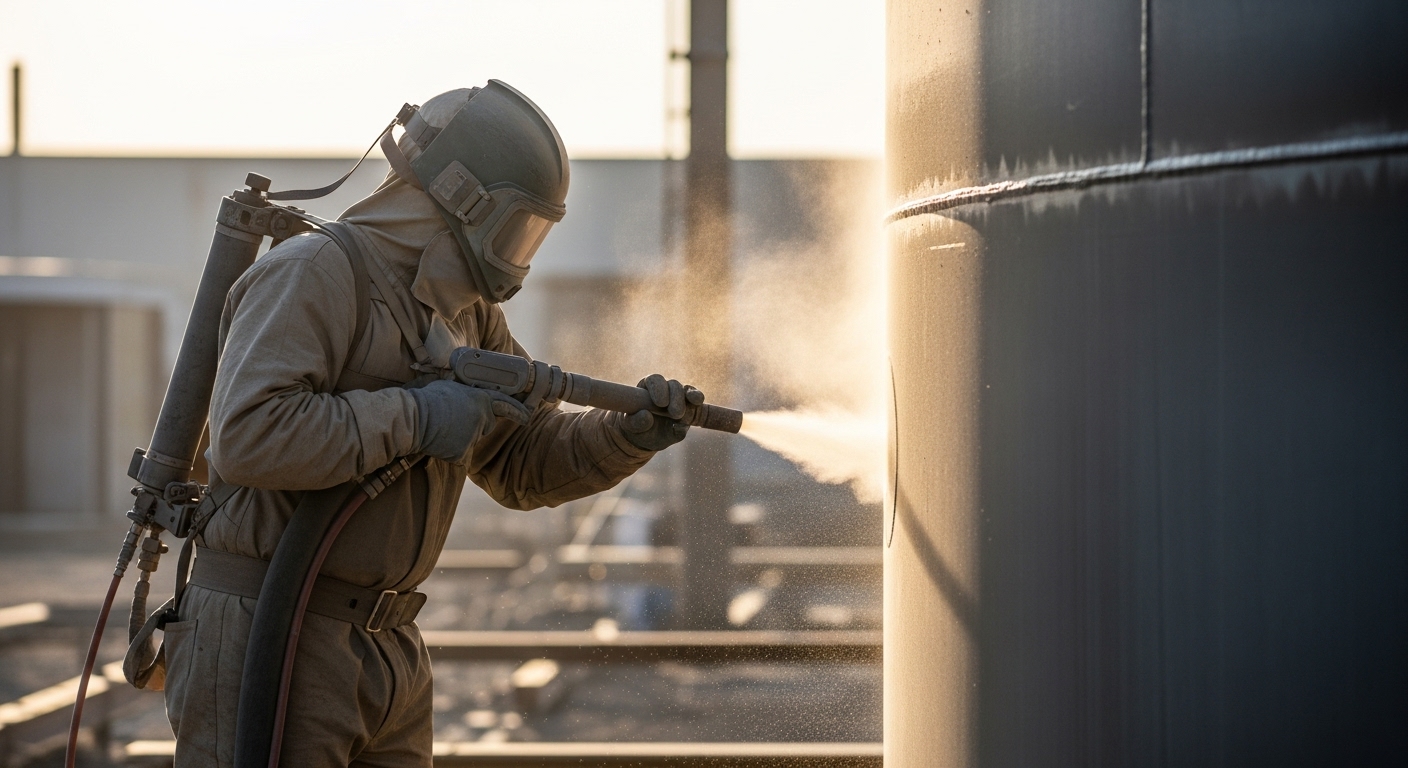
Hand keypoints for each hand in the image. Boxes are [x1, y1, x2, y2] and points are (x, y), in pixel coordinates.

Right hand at [409, 379, 530, 463]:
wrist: (413, 418)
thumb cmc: (427, 399)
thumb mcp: (450, 386)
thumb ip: (466, 392)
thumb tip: (467, 391)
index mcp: (481, 399)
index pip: (505, 404)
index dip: (518, 410)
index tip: (528, 415)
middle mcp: (482, 418)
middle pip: (486, 425)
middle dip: (475, 424)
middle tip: (453, 419)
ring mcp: (474, 437)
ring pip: (472, 440)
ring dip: (460, 437)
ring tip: (441, 428)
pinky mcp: (463, 454)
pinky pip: (460, 455)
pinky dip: (451, 451)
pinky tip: (439, 442)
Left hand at [619, 374, 704, 451]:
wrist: (649, 437)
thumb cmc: (638, 428)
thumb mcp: (632, 427)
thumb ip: (636, 422)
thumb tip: (647, 415)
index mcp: (647, 387)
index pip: (654, 380)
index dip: (658, 389)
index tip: (660, 403)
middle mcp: (664, 387)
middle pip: (673, 384)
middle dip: (675, 398)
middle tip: (674, 414)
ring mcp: (678, 395)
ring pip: (685, 390)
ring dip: (685, 403)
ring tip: (682, 417)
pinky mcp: (689, 404)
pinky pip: (695, 396)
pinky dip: (697, 397)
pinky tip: (697, 401)